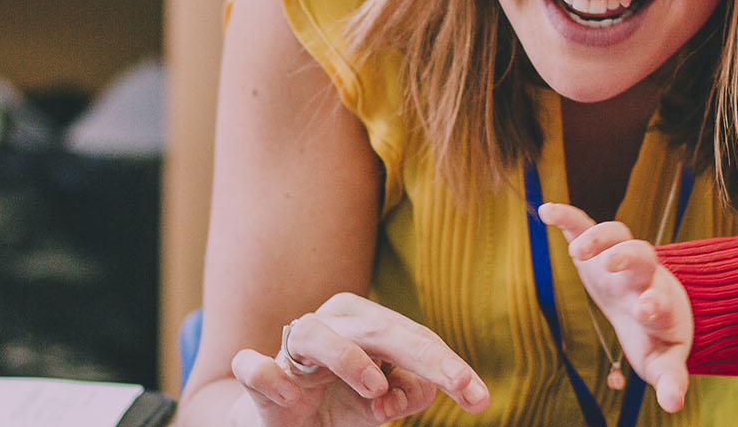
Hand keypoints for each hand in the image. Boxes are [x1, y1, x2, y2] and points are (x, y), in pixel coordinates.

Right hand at [229, 292, 490, 426]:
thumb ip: (406, 394)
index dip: (449, 367)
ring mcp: (290, 347)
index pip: (414, 338)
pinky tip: (293, 398)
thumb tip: (418, 390)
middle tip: (460, 386)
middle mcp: (330, 323)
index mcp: (365, 322)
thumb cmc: (341, 404)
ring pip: (314, 334)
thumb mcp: (382, 404)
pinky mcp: (260, 375)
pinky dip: (272, 377)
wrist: (287, 425)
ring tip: (376, 390)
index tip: (480, 398)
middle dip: (424, 357)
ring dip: (349, 360)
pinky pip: (257, 367)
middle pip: (379, 329)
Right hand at [538, 202, 694, 411]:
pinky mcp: (598, 248)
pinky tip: (547, 211)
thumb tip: (673, 406)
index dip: (654, 302)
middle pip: (642, 255)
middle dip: (629, 257)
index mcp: (659, 305)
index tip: (647, 309)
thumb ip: (670, 379)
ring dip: (599, 237)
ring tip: (576, 251)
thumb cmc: (655, 335)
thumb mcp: (662, 360)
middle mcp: (642, 276)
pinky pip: (584, 225)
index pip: (661, 298)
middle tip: (613, 265)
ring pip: (618, 234)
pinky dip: (567, 217)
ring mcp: (620, 257)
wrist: (654, 303)